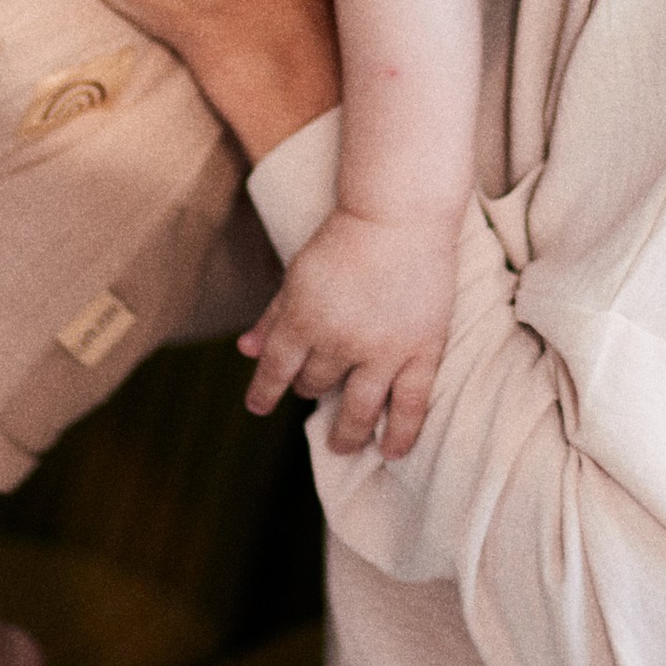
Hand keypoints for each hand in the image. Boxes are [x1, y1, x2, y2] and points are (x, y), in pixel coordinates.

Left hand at [239, 206, 455, 459]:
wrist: (400, 214)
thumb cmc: (346, 238)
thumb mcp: (298, 274)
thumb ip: (273, 314)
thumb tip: (245, 349)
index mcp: (303, 319)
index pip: (276, 369)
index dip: (264, 392)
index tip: (258, 407)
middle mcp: (339, 341)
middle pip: (316, 385)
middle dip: (311, 390)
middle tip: (316, 391)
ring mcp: (382, 351)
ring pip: (358, 408)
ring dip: (346, 432)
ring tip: (344, 445)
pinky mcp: (421, 351)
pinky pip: (410, 405)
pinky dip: (399, 432)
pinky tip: (390, 450)